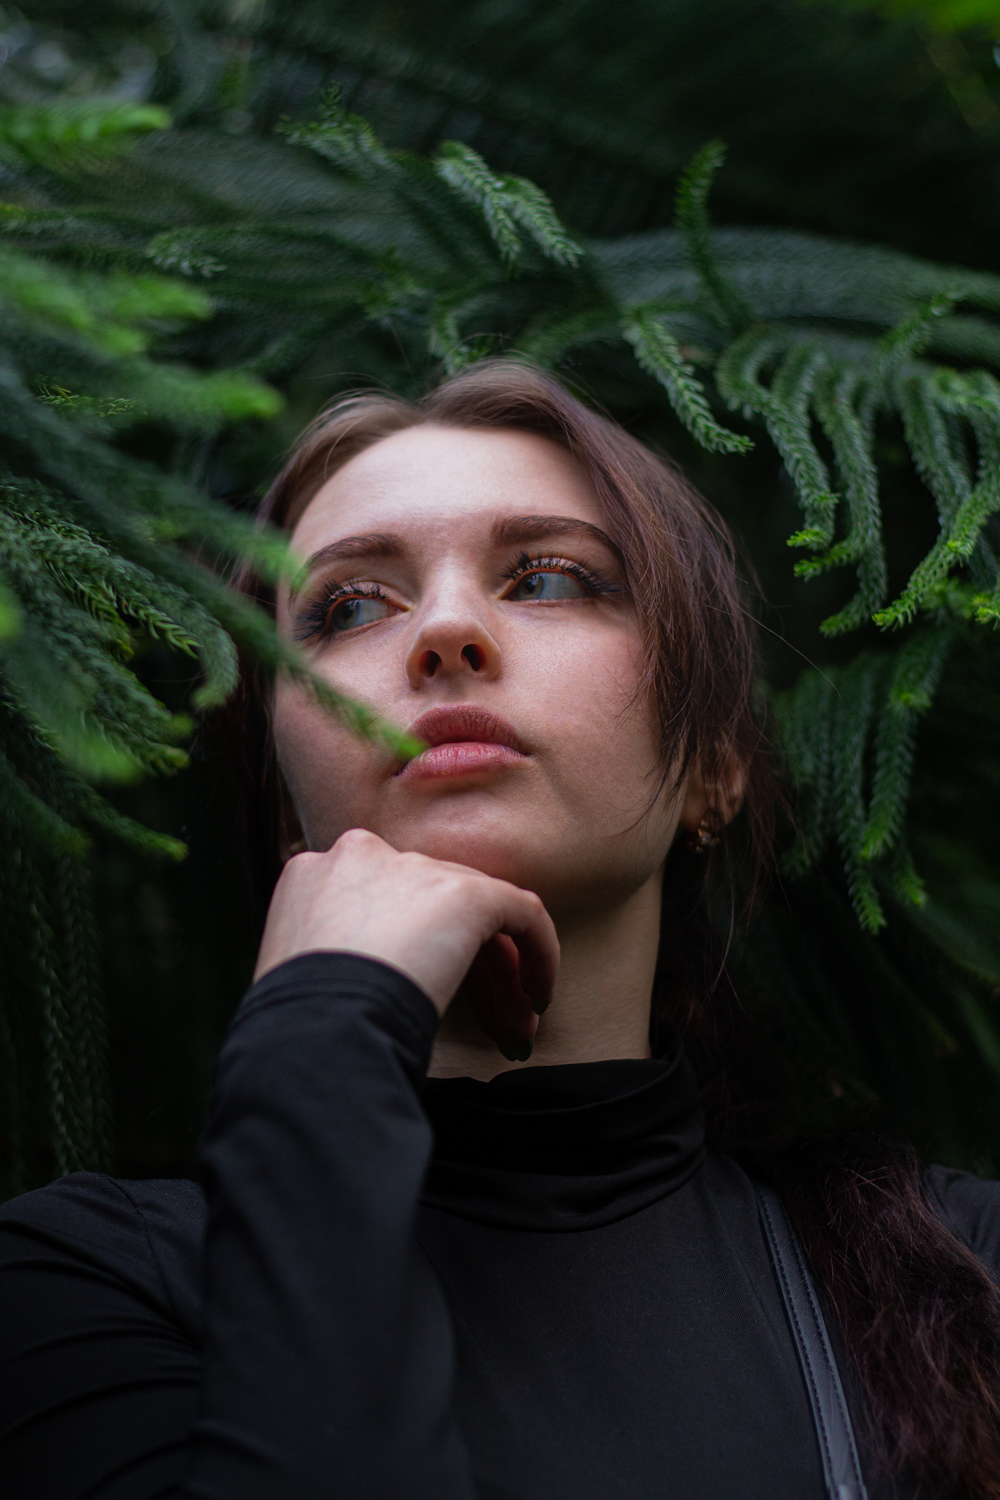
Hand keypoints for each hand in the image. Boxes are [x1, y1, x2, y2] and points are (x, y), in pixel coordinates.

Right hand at [254, 829, 559, 1057]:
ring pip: (475, 913)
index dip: (417, 949)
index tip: (427, 995)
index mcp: (316, 873)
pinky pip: (521, 913)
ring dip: (499, 974)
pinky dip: (538, 953)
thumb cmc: (297, 1025)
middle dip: (464, 964)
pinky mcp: (465, 893)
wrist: (315, 1031)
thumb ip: (338, 949)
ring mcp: (414, 869)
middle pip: (433, 906)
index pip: (387, 902)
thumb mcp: (300, 972)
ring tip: (514, 1028)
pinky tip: (536, 999)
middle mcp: (364, 855)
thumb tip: (379, 972)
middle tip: (487, 1020)